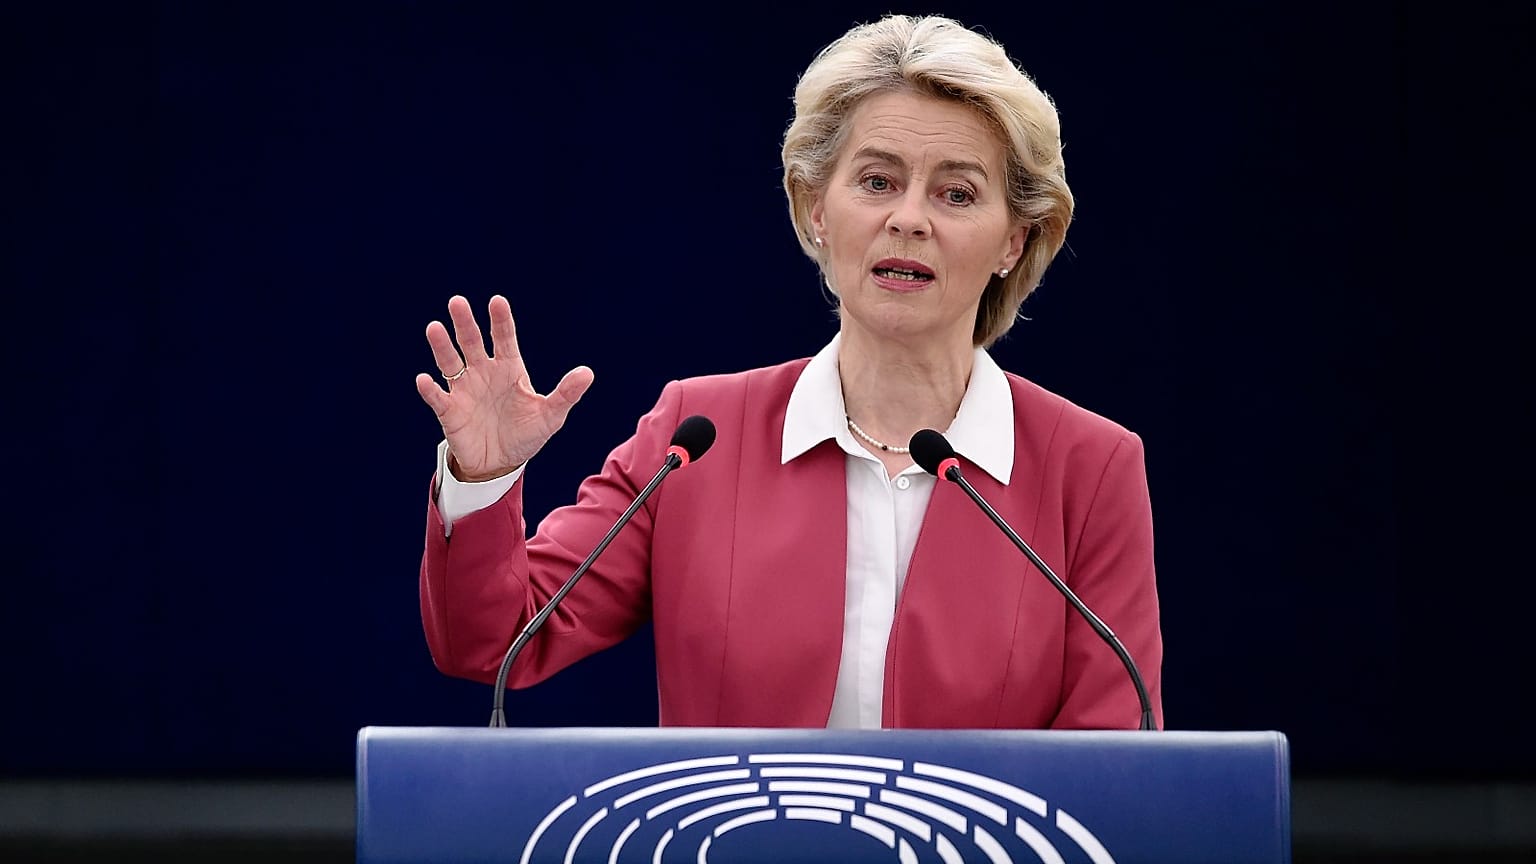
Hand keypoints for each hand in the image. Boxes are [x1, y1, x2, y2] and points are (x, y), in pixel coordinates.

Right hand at [415, 295, 593, 481]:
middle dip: (465, 323)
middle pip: (471, 342)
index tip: (497, 301)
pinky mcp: (450, 411)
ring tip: (434, 328)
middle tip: (457, 302)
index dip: (500, 320)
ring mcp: (464, 390)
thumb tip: (587, 373)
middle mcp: (483, 372)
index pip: (504, 338)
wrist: (501, 464)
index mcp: (509, 369)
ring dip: (442, 346)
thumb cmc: (526, 434)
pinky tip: (425, 380)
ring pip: (450, 362)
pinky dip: (430, 389)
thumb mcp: (550, 416)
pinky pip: (438, 397)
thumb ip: (566, 394)